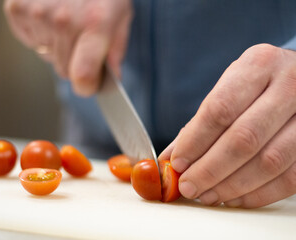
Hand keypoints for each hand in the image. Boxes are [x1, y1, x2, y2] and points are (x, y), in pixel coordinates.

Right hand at [4, 0, 131, 96]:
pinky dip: (40, 34)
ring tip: (65, 20)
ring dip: (57, 46)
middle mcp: (63, 20)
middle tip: (81, 39)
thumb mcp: (121, 16)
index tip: (90, 83)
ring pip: (48, 56)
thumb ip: (116, 52)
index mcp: (95, 24)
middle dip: (75, 63)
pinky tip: (49, 16)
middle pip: (65, 71)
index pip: (83, 75)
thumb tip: (111, 79)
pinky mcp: (17, 9)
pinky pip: (31, 41)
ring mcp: (37, 14)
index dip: (87, 85)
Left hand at [159, 44, 295, 207]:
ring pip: (269, 162)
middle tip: (188, 186)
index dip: (195, 141)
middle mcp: (289, 84)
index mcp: (258, 64)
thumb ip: (199, 124)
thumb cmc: (254, 87)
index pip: (220, 109)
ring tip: (207, 195)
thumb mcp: (228, 90)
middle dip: (210, 170)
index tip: (177, 163)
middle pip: (244, 138)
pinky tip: (234, 197)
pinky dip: (257, 194)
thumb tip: (170, 159)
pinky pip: (289, 178)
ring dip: (231, 186)